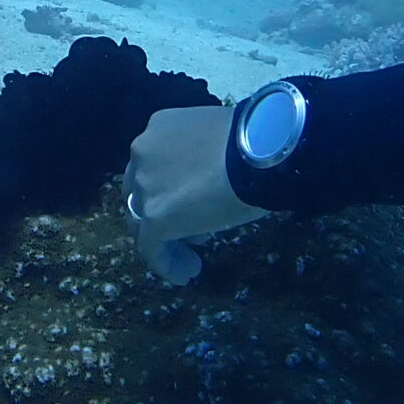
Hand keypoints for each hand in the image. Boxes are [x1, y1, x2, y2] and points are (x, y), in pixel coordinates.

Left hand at [124, 105, 266, 283]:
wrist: (262, 150)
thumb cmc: (256, 141)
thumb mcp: (220, 140)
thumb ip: (203, 158)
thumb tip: (210, 186)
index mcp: (158, 128)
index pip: (154, 165)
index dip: (171, 189)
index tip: (197, 204)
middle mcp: (142, 152)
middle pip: (141, 193)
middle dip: (166, 214)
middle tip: (195, 233)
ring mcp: (145, 185)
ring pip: (142, 221)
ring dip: (166, 241)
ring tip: (192, 259)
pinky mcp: (154, 217)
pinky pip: (150, 248)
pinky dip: (166, 264)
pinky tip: (185, 275)